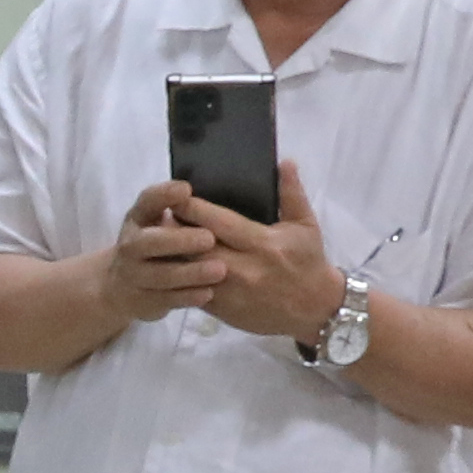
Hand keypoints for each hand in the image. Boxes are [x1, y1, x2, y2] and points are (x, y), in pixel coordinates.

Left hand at [144, 176, 344, 344]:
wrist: (315, 309)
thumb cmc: (308, 262)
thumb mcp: (305, 225)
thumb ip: (291, 194)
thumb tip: (284, 161)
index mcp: (262, 243)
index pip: (220, 222)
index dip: (193, 209)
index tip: (175, 197)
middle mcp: (244, 268)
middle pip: (197, 247)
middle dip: (175, 231)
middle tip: (158, 216)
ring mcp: (231, 292)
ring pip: (190, 272)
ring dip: (172, 256)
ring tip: (158, 240)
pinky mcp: (223, 311)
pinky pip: (192, 293)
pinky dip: (178, 279)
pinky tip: (167, 266)